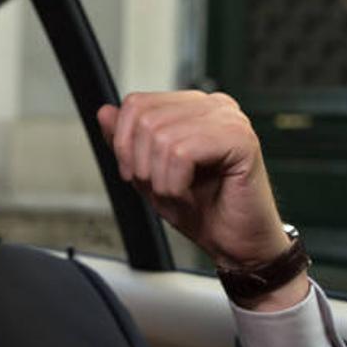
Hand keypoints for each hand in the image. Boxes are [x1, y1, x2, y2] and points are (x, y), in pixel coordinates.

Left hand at [97, 91, 308, 308]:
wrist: (237, 244)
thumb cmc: (204, 210)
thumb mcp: (151, 174)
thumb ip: (127, 142)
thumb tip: (106, 112)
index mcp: (194, 107)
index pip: (137, 103)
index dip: (124, 143)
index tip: (136, 173)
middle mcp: (214, 106)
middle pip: (145, 118)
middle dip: (141, 164)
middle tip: (161, 189)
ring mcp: (230, 120)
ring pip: (161, 136)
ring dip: (159, 178)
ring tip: (178, 194)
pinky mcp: (241, 140)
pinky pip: (182, 152)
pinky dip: (175, 183)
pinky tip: (189, 194)